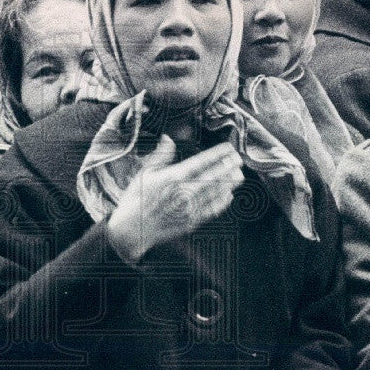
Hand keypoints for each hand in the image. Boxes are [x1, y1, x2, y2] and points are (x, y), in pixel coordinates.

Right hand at [106, 137, 243, 263]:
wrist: (130, 231)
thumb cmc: (135, 200)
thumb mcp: (144, 173)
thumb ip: (160, 156)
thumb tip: (167, 138)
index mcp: (172, 178)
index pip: (201, 162)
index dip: (217, 154)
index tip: (228, 148)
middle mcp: (183, 192)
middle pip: (212, 177)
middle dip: (227, 166)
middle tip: (239, 159)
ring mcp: (189, 209)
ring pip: (215, 193)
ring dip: (229, 183)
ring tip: (239, 175)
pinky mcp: (190, 222)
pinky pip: (211, 210)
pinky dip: (222, 202)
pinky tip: (228, 195)